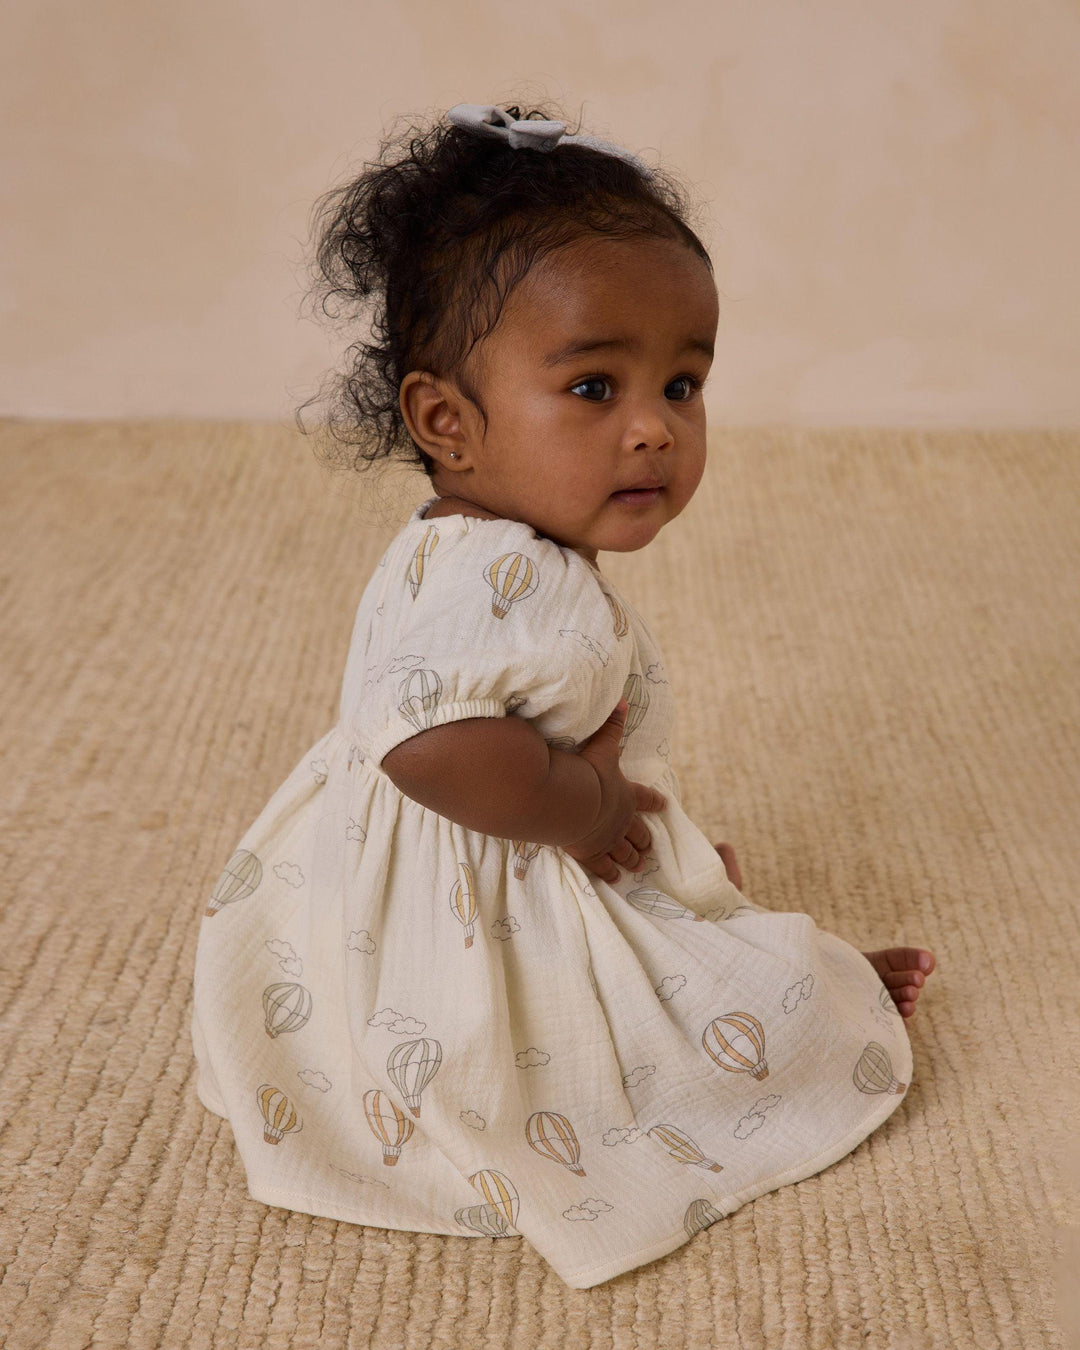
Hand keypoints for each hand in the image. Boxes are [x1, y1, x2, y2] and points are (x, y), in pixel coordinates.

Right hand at [562, 699, 666, 883]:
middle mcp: (621, 820)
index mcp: (626, 795)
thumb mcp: (601, 746)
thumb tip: (623, 700)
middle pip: (639, 832)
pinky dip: (610, 873)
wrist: (570, 801)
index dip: (655, 801)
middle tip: (651, 847)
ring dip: (633, 858)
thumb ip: (612, 725)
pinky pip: (603, 867)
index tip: (664, 805)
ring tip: (639, 864)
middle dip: (646, 839)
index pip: (646, 798)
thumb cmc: (586, 772)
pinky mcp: (589, 853)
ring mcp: (606, 839)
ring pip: (625, 853)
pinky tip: (614, 878)